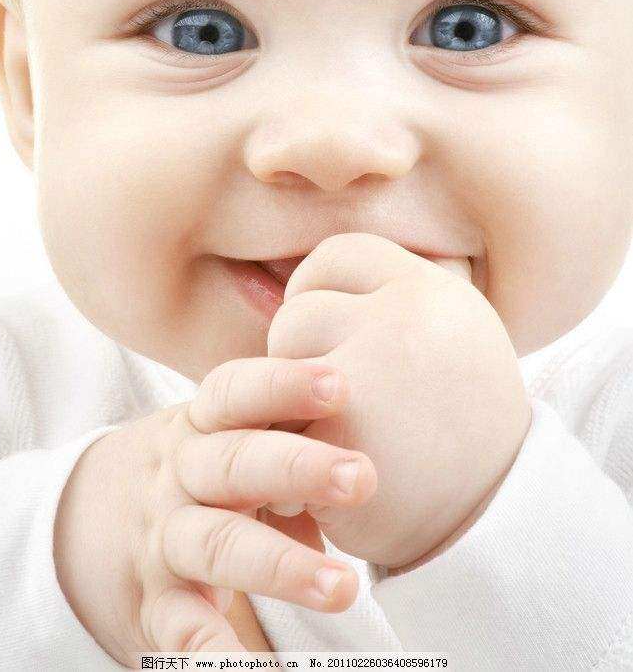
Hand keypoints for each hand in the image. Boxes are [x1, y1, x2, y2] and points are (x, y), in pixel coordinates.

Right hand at [54, 355, 376, 664]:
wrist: (94, 515)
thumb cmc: (203, 468)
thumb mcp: (227, 437)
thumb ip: (283, 438)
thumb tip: (369, 451)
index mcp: (202, 425)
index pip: (235, 392)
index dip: (282, 383)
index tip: (338, 384)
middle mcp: (179, 476)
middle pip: (235, 463)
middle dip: (298, 467)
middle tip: (362, 477)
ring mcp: (165, 541)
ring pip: (219, 544)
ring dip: (282, 566)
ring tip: (343, 587)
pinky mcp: (158, 606)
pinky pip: (185, 632)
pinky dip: (217, 659)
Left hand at [265, 232, 530, 569]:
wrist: (494, 518)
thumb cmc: (463, 422)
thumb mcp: (453, 333)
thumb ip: (391, 298)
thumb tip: (307, 273)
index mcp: (432, 289)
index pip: (339, 254)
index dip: (316, 287)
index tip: (322, 327)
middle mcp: (404, 319)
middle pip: (298, 311)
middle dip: (300, 355)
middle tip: (332, 398)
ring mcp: (369, 374)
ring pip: (278, 366)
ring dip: (287, 404)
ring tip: (329, 435)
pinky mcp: (338, 434)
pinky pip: (277, 426)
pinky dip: (289, 454)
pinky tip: (321, 476)